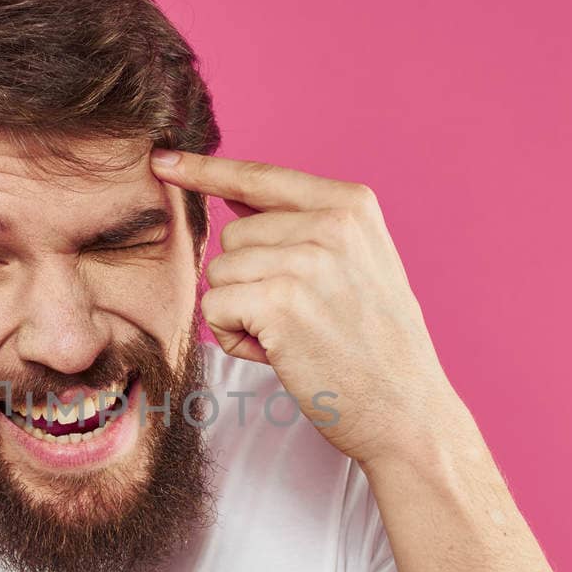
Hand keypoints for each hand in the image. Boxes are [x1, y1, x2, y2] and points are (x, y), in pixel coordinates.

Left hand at [150, 149, 460, 465]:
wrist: (407, 412)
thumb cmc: (375, 347)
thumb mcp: (357, 263)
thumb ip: (301, 224)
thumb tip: (232, 195)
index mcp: (352, 205)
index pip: (261, 176)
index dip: (206, 170)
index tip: (164, 159)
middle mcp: (332, 222)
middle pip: (232, 235)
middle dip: (250, 281)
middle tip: (303, 319)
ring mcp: (306, 260)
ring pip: (220, 272)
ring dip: (242, 312)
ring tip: (295, 337)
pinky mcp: (280, 302)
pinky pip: (215, 307)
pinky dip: (235, 338)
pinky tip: (279, 354)